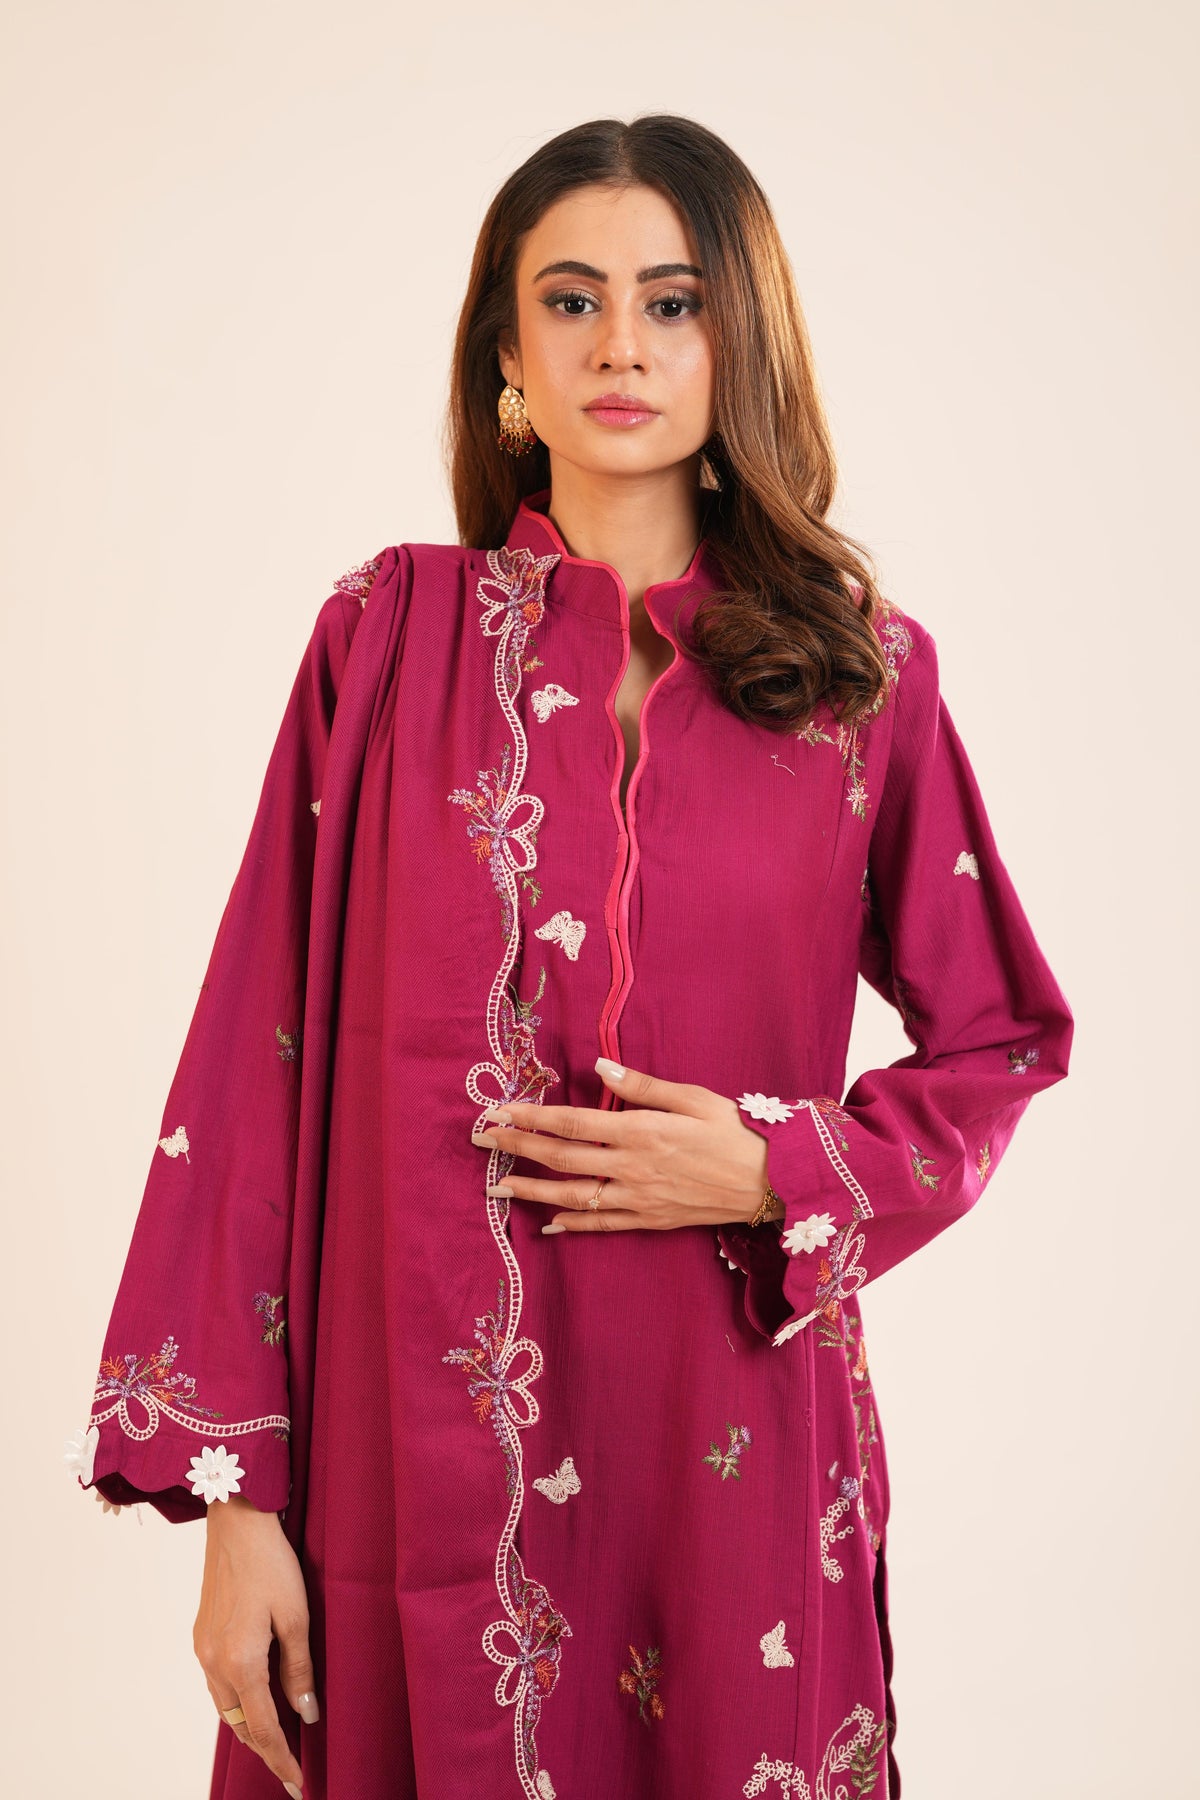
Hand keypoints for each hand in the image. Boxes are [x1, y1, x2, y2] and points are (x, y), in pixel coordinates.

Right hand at [193, 1495, 318, 1797]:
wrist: (236, 1523)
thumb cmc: (272, 1563)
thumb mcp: (296, 1615)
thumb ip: (299, 1669)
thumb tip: (306, 1714)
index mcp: (239, 1661)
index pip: (264, 1727)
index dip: (282, 1758)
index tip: (299, 1784)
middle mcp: (214, 1662)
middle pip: (240, 1724)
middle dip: (265, 1750)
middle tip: (290, 1769)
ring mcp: (202, 1649)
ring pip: (225, 1707)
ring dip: (250, 1727)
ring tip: (277, 1743)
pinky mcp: (200, 1635)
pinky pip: (217, 1685)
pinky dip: (237, 1702)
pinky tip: (254, 1701)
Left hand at [470, 1056, 774, 1233]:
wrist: (772, 1182)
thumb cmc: (736, 1131)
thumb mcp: (692, 1097)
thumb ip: (642, 1086)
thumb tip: (600, 1067)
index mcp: (640, 1131)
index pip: (571, 1124)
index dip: (531, 1118)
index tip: (500, 1112)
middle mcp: (632, 1168)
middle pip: (561, 1159)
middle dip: (517, 1149)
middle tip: (483, 1141)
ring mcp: (638, 1199)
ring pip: (572, 1197)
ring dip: (531, 1190)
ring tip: (498, 1186)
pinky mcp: (650, 1221)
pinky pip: (601, 1225)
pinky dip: (571, 1225)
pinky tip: (547, 1224)